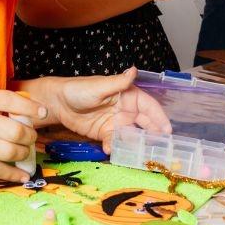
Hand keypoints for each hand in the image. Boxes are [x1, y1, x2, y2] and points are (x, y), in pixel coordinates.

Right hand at [0, 88, 47, 179]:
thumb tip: (28, 111)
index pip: (13, 102)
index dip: (32, 108)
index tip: (43, 113)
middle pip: (16, 131)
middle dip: (30, 136)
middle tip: (31, 137)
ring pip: (9, 152)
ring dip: (24, 154)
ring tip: (25, 152)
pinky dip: (13, 174)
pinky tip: (23, 175)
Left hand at [42, 68, 170, 152]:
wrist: (57, 103)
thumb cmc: (78, 89)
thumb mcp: (100, 86)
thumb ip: (119, 82)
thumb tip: (134, 70)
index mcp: (128, 95)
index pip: (149, 106)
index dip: (160, 117)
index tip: (168, 130)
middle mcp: (125, 110)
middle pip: (145, 123)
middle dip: (154, 134)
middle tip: (162, 147)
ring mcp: (116, 123)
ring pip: (132, 135)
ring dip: (137, 144)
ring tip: (142, 154)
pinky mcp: (105, 134)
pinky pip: (115, 142)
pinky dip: (115, 147)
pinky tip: (112, 150)